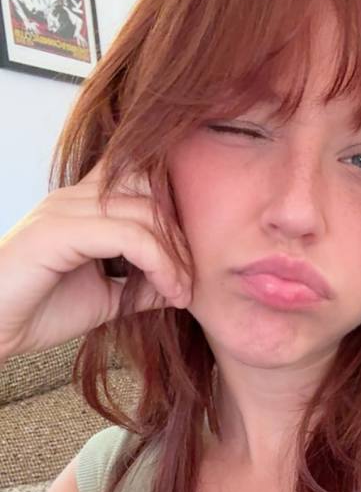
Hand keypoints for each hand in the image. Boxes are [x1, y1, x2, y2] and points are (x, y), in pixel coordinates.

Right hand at [0, 160, 190, 359]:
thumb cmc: (39, 311)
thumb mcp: (107, 298)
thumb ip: (143, 285)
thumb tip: (182, 285)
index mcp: (84, 205)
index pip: (142, 179)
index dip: (175, 215)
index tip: (188, 267)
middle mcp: (75, 198)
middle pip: (151, 190)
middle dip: (181, 237)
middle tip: (191, 282)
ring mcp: (65, 210)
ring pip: (144, 212)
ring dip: (174, 256)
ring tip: (181, 292)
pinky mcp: (58, 231)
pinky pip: (127, 235)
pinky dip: (158, 263)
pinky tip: (168, 292)